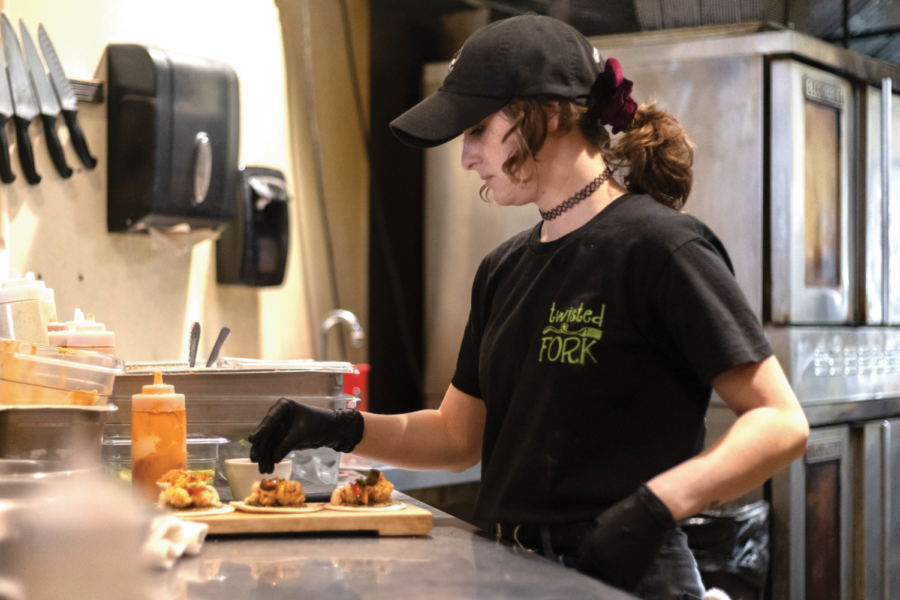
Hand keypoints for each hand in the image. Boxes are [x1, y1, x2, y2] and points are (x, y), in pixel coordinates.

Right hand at [248, 398, 364, 473]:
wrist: (330, 430)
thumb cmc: (318, 424)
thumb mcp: (301, 433)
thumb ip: (287, 444)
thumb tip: (274, 459)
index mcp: (283, 407)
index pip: (270, 420)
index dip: (261, 430)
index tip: (253, 440)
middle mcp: (277, 417)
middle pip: (266, 434)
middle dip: (261, 448)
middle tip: (255, 459)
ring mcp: (278, 428)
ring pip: (268, 444)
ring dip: (265, 457)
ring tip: (263, 470)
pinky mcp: (282, 438)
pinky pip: (274, 449)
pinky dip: (271, 458)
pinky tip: (268, 468)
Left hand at [576, 483, 675, 590]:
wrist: (649, 514)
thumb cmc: (625, 514)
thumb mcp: (600, 523)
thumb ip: (590, 540)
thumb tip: (585, 553)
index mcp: (592, 548)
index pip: (583, 567)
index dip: (588, 566)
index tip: (593, 565)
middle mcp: (602, 561)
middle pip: (594, 576)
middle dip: (598, 572)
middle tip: (607, 566)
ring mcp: (618, 569)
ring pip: (609, 582)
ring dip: (612, 578)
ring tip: (618, 568)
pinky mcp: (634, 574)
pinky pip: (625, 585)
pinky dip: (625, 581)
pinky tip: (628, 572)